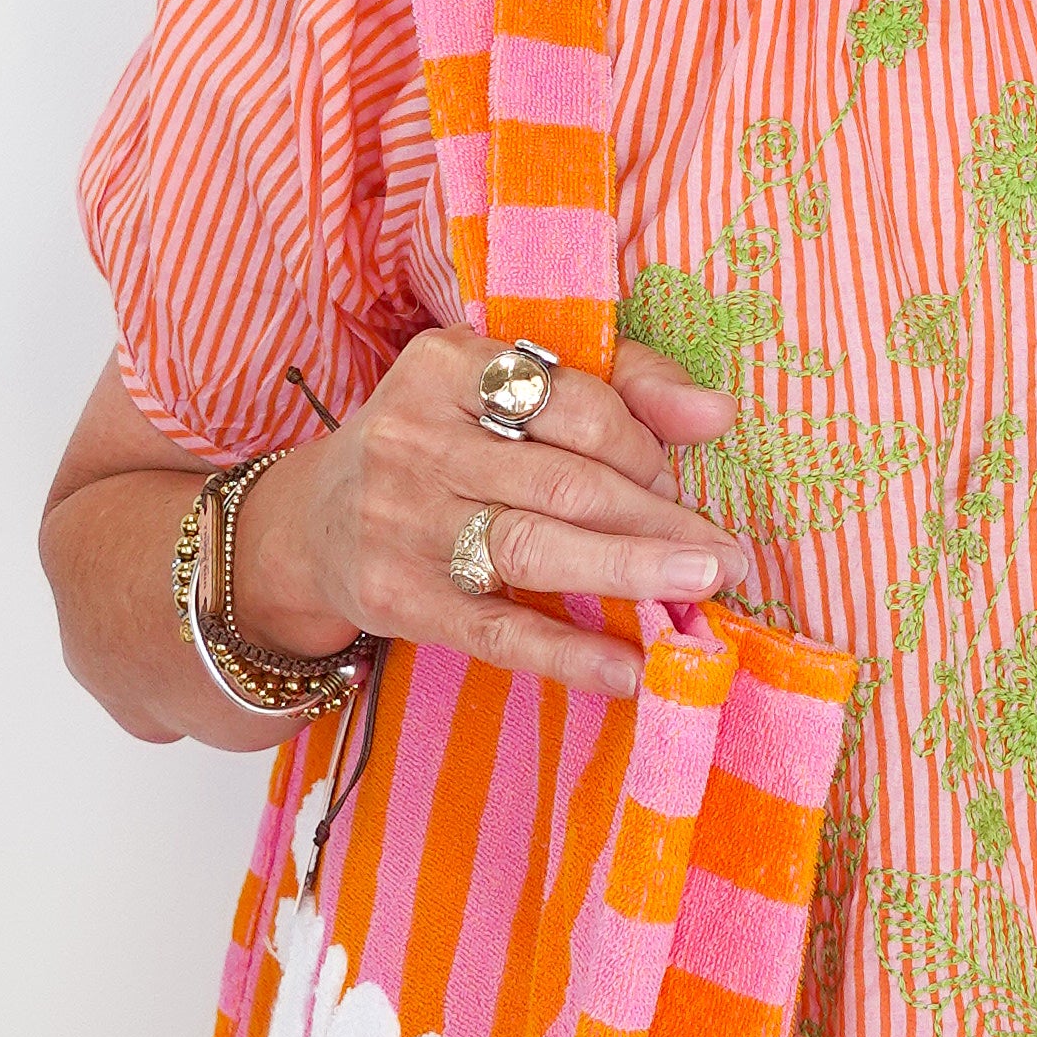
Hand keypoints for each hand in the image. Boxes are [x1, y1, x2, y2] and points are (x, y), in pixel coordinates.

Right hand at [228, 329, 745, 704]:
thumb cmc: (438, 446)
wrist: (309, 525)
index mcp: (447, 367)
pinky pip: (499, 631)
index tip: (673, 478)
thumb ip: (617, 386)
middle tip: (727, 553)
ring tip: (703, 585)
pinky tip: (630, 668)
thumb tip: (717, 413)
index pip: (571, 400)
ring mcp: (404, 523)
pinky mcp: (400, 599)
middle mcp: (417, 440)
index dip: (640, 443)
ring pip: (536, 548)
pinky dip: (570, 653)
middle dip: (658, 518)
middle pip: (564, 480)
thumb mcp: (501, 391)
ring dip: (632, 569)